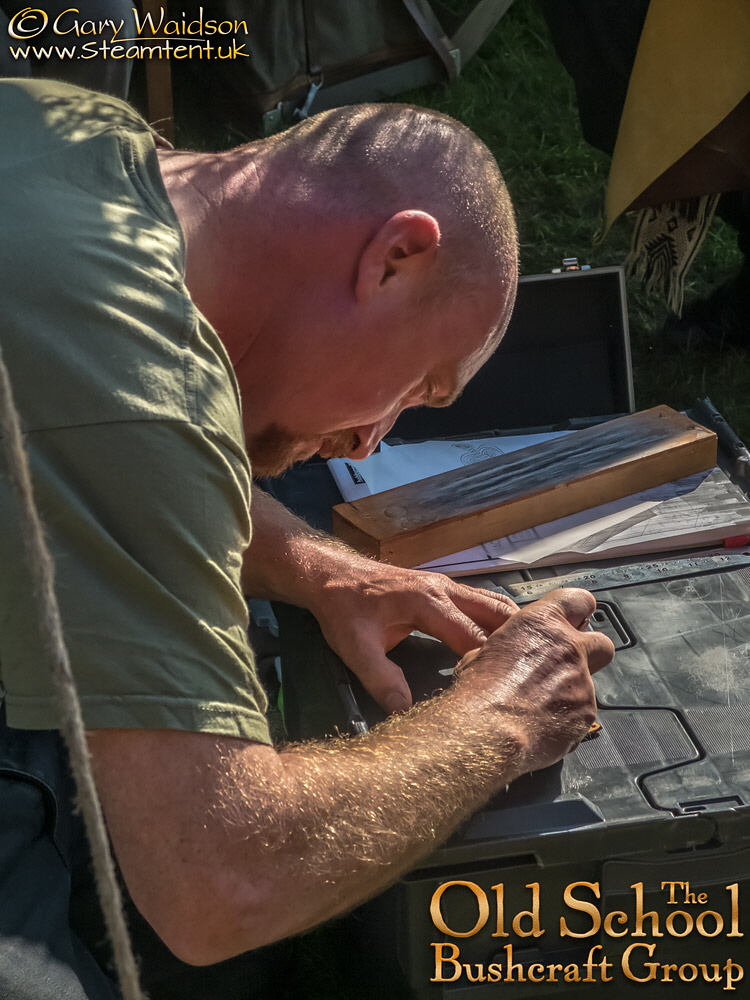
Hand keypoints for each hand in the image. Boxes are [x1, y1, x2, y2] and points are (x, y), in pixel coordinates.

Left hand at [309, 557, 517, 714]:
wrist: (330, 575)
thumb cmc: (343, 610)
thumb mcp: (355, 648)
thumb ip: (381, 680)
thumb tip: (407, 712)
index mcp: (428, 602)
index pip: (473, 636)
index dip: (489, 665)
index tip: (502, 692)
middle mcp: (445, 589)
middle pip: (497, 613)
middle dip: (517, 643)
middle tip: (533, 676)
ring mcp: (447, 585)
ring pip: (495, 604)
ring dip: (513, 629)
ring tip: (528, 662)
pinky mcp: (444, 589)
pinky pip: (483, 602)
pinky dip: (500, 621)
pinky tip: (506, 644)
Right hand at [453, 587, 613, 776]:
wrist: (488, 733)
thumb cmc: (479, 692)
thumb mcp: (483, 652)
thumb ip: (511, 647)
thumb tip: (510, 655)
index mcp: (541, 624)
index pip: (578, 600)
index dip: (577, 611)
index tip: (573, 620)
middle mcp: (569, 648)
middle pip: (601, 642)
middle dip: (589, 653)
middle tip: (565, 665)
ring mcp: (582, 682)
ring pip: (588, 683)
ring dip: (570, 691)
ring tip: (538, 706)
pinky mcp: (586, 714)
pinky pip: (582, 713)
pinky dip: (566, 719)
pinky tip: (542, 725)